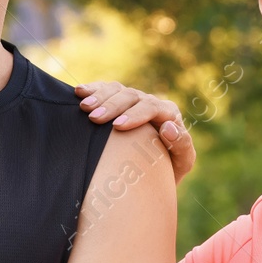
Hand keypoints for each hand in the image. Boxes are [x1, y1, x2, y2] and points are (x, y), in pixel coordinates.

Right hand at [74, 81, 194, 184]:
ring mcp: (132, 100)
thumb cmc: (170, 169)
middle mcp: (149, 102)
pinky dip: (92, 90)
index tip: (118, 126)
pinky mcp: (116, 102)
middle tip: (94, 118)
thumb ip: (181, 145)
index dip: (135, 114)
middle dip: (112, 105)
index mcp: (168, 113)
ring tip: (84, 107)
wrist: (155, 173)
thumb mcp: (182, 162)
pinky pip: (105, 90)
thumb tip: (168, 127)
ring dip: (99, 96)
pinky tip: (79, 93)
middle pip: (131, 96)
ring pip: (116, 89)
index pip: (152, 107)